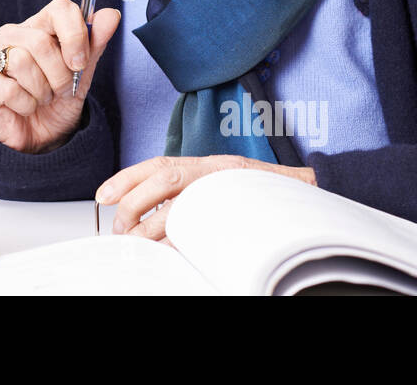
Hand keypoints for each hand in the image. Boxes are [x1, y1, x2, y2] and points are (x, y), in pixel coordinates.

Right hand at [0, 0, 120, 153]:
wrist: (38, 138)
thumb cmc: (57, 101)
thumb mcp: (81, 74)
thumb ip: (94, 44)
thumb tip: (111, 15)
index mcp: (40, 26)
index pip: (60, 8)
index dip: (75, 34)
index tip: (80, 63)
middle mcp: (13, 33)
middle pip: (41, 41)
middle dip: (59, 75)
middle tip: (60, 91)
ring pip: (22, 62)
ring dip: (41, 92)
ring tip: (40, 98)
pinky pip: (8, 88)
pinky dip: (24, 104)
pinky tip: (22, 107)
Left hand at [96, 155, 317, 241]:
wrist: (314, 199)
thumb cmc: (263, 199)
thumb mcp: (222, 191)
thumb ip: (192, 199)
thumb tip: (153, 222)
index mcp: (208, 165)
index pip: (159, 165)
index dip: (128, 177)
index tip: (102, 194)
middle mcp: (218, 170)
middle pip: (166, 178)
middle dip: (135, 202)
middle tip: (122, 229)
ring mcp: (232, 187)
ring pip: (183, 200)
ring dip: (156, 225)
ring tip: (141, 243)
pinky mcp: (246, 206)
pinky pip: (207, 223)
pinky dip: (186, 239)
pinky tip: (174, 251)